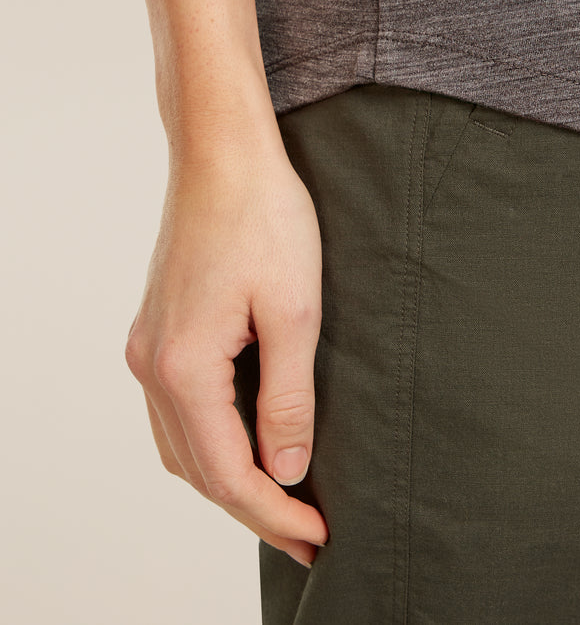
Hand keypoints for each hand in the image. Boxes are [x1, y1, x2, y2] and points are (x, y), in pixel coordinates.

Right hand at [125, 140, 329, 567]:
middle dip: (251, 507)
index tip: (319, 536)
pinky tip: (246, 439)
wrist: (223, 153)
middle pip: (197, 467)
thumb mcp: (293, 313)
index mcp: (184, 367)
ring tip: (281, 498)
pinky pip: (177, 408)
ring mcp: (149, 345)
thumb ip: (287, 398)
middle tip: (306, 533)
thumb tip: (287, 469)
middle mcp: (152, 364)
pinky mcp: (159, 327)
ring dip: (228, 477)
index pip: (227, 473)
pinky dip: (210, 439)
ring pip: (181, 442)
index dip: (274, 513)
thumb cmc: (264, 219)